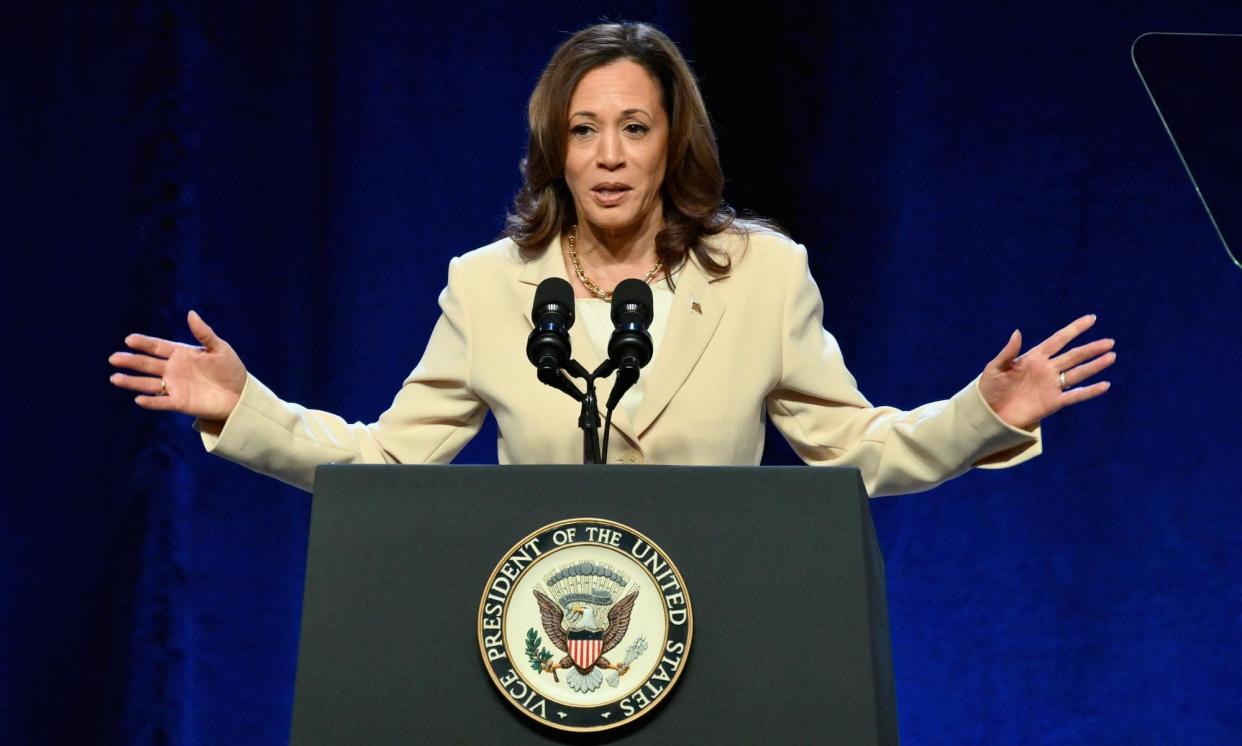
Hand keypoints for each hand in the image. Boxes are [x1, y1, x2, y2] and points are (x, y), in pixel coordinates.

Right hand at [109, 310, 246, 420]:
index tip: (129, 339)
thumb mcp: (220, 348)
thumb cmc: (231, 370)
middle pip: (147, 364)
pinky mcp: (180, 403)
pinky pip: (162, 402)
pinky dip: (151, 401)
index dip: (144, 343)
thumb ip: (204, 333)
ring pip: (148, 383)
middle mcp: (173, 369)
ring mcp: (175, 386)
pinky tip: (139, 399)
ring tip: (115, 378)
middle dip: (131, 360)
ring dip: (132, 381)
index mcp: (181, 354)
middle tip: (114, 358)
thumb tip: (190, 313)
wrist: (241, 395)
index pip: (157, 347)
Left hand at [978, 314, 1114, 429]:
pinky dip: (1090, 391)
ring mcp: (1051, 386)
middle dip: (1091, 348)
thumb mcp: (995, 368)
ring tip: (1111, 356)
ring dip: (1095, 365)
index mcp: (1033, 357)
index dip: (1074, 329)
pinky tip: (1105, 385)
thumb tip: (1018, 332)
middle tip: (1109, 341)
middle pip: (1073, 356)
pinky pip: (1075, 395)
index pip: (1058, 340)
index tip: (1091, 319)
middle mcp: (1046, 369)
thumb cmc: (989, 389)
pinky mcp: (1053, 403)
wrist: (989, 414)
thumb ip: (1008, 351)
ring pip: (1078, 373)